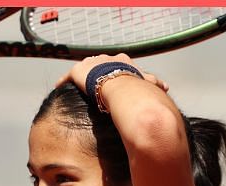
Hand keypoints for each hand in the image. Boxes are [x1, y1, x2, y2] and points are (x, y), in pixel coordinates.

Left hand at [54, 53, 168, 94]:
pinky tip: (59, 87)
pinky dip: (63, 81)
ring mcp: (90, 63)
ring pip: (84, 69)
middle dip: (97, 73)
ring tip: (77, 86)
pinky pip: (67, 76)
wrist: (118, 84)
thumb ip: (154, 82)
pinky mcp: (77, 71)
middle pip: (99, 65)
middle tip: (93, 85)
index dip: (114, 72)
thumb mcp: (145, 82)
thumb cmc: (134, 84)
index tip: (113, 81)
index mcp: (121, 59)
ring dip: (81, 77)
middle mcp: (105, 58)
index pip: (116, 64)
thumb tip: (166, 87)